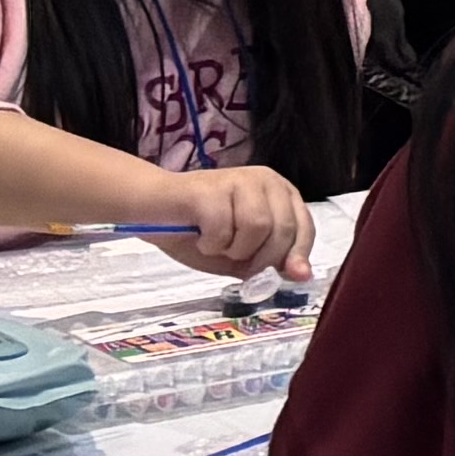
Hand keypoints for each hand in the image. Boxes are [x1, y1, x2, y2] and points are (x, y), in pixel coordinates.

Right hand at [158, 162, 313, 280]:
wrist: (150, 209)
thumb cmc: (196, 231)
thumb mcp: (239, 254)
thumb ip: (269, 261)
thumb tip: (301, 275)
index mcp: (278, 193)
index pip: (304, 226)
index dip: (299, 253)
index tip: (296, 276)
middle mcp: (265, 180)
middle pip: (282, 229)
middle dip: (260, 257)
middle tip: (232, 258)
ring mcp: (239, 179)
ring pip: (257, 227)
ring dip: (232, 248)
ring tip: (213, 241)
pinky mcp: (212, 187)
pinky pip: (223, 228)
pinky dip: (209, 243)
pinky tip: (198, 236)